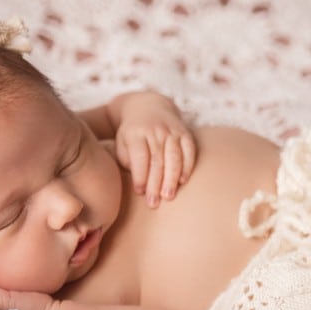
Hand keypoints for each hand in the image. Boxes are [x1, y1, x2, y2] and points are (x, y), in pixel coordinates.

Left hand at [110, 91, 196, 206]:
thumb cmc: (132, 133)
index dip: (140, 175)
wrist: (149, 106)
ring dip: (171, 179)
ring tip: (168, 196)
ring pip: (174, 157)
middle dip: (155, 183)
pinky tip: (183, 181)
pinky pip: (189, 151)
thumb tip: (138, 177)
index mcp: (136, 133)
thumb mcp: (121, 141)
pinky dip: (187, 166)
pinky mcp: (185, 133)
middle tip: (153, 203)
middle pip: (157, 160)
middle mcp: (156, 131)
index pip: (140, 156)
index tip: (140, 192)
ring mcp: (172, 131)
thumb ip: (126, 158)